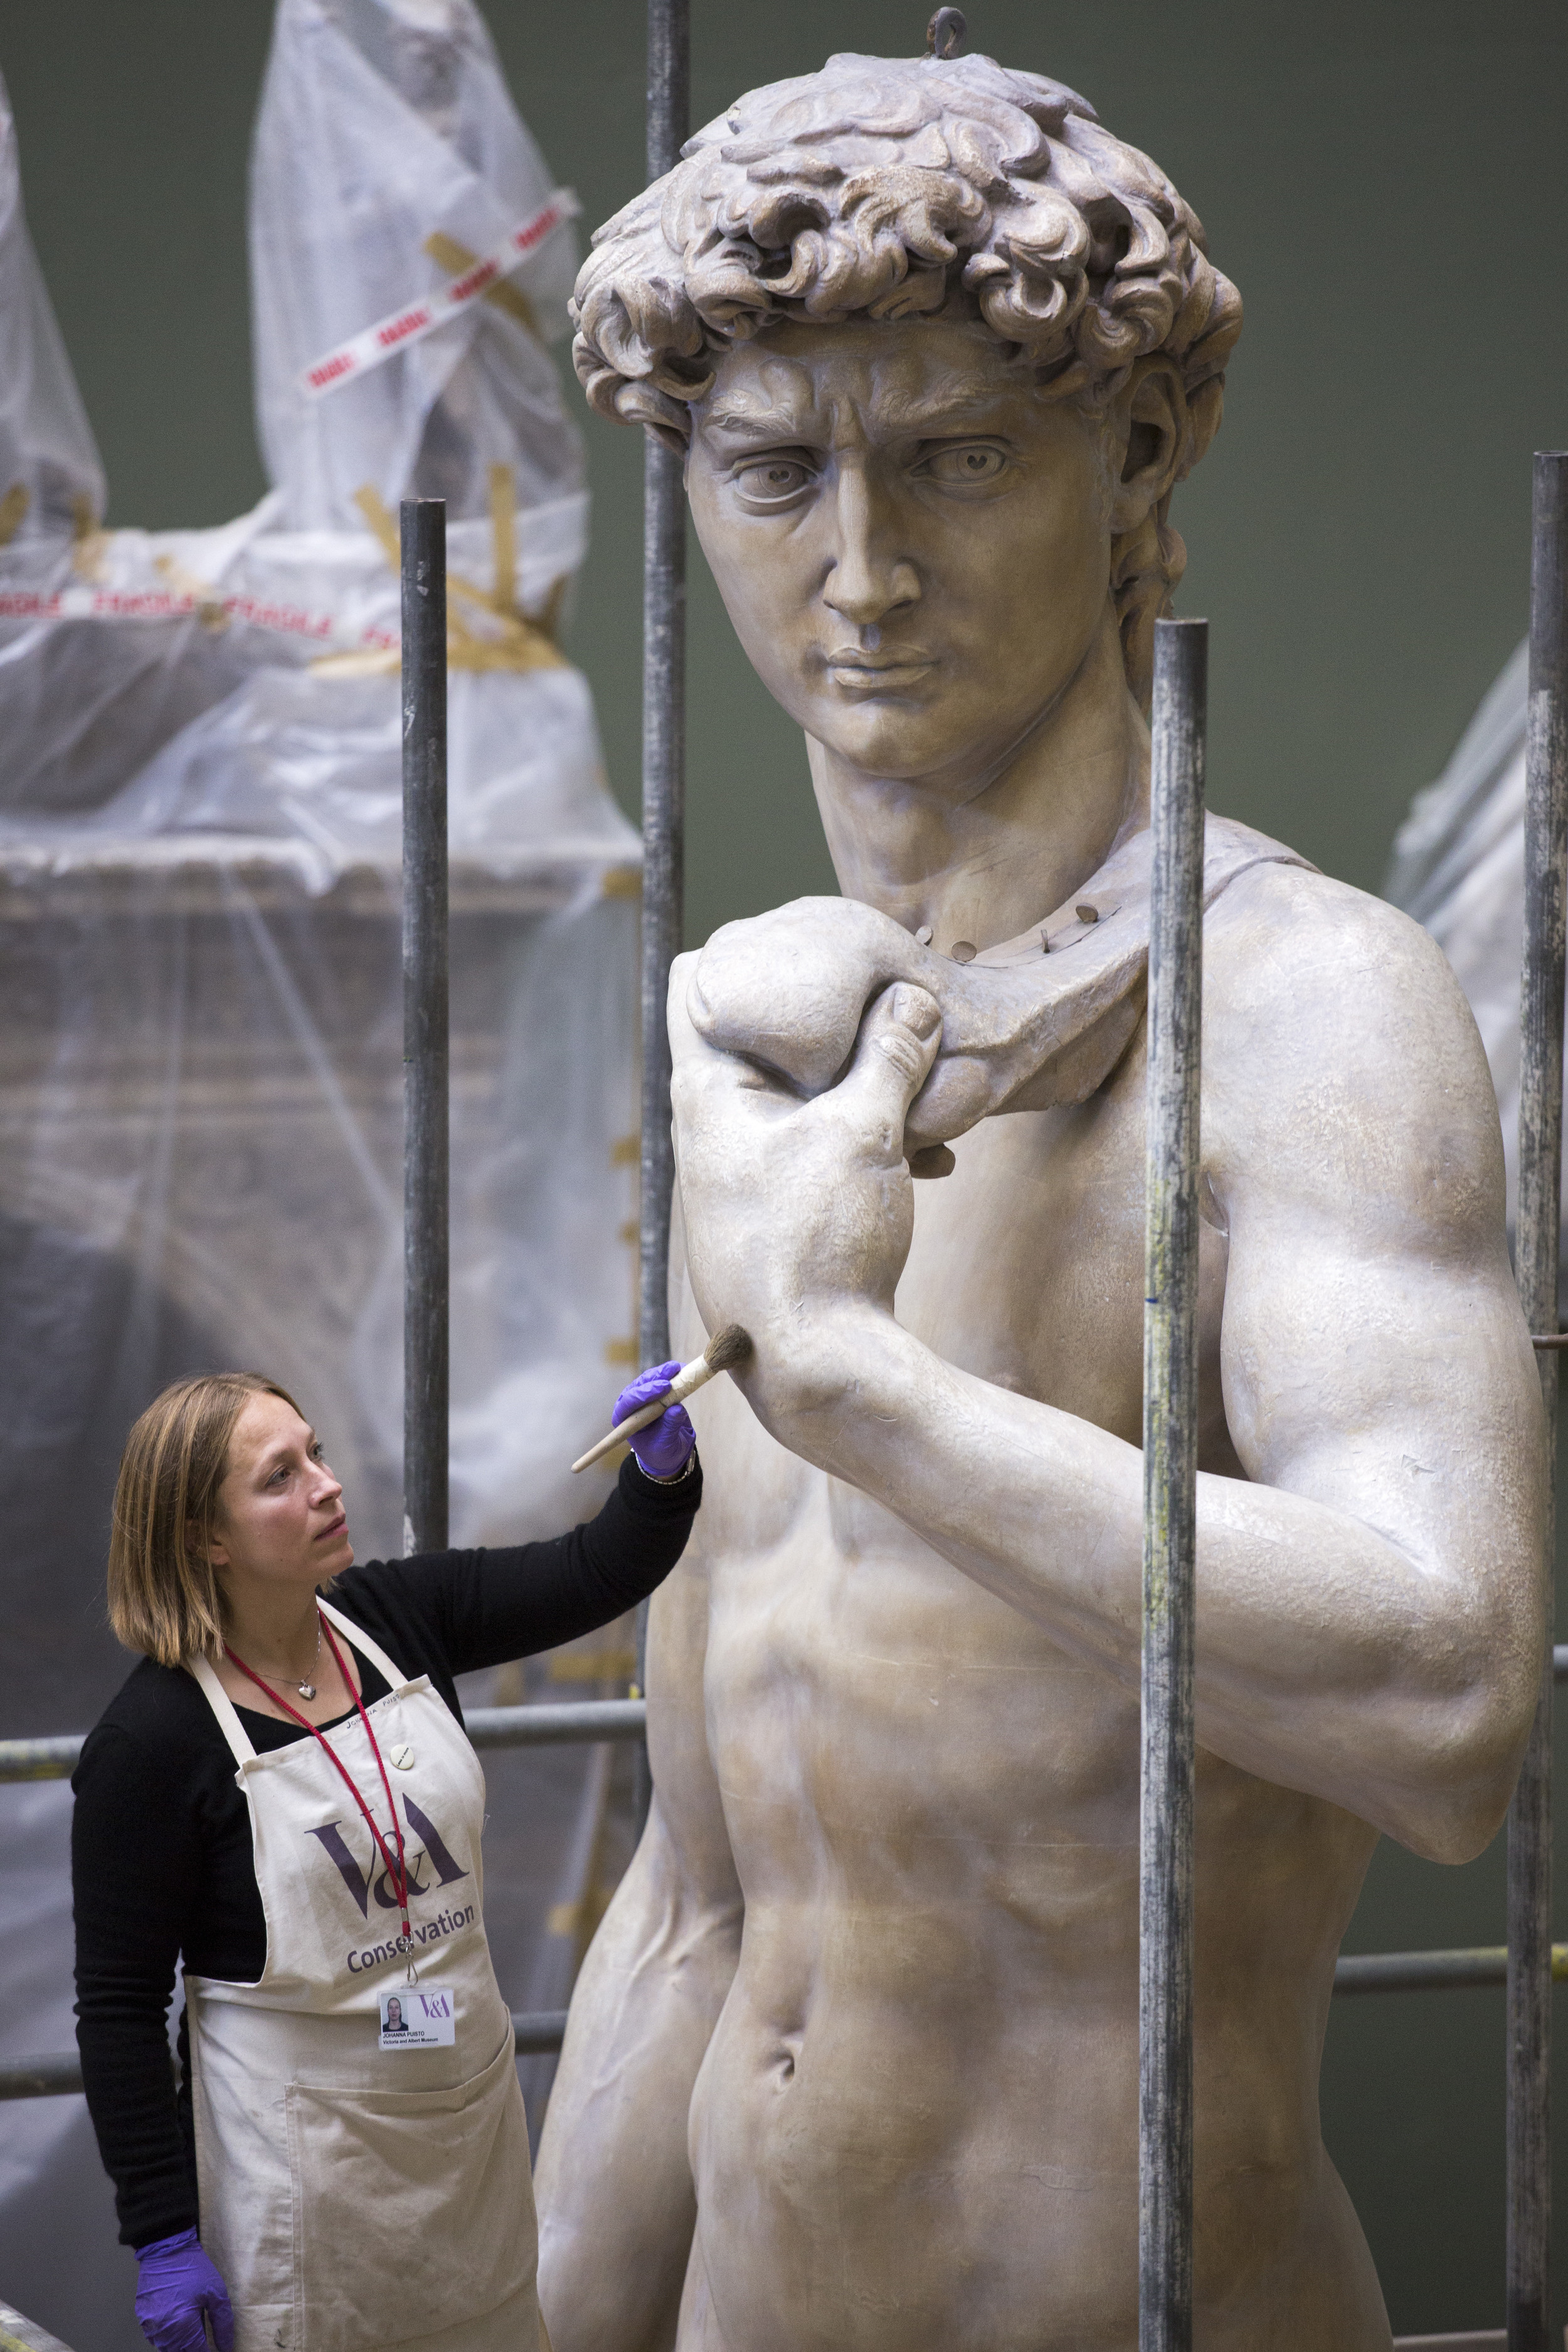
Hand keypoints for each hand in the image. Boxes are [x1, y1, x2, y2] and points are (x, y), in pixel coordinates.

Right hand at [134, 2229, 233, 2351]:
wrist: (165, 2249)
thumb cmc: (192, 2267)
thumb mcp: (216, 2292)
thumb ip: (223, 2323)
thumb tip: (225, 2346)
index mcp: (183, 2325)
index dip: (207, 2351)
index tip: (214, 2347)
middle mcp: (164, 2330)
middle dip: (193, 2347)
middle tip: (202, 2336)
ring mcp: (150, 2325)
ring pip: (166, 2347)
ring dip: (179, 2343)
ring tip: (190, 2327)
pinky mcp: (142, 2317)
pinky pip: (154, 2336)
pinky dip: (165, 2334)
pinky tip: (175, 2321)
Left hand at [613, 1362, 695, 1478]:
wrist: (670, 1450)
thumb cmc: (662, 1452)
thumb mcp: (666, 1444)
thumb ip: (669, 1428)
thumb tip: (676, 1409)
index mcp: (625, 1421)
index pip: (629, 1402)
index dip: (645, 1392)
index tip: (664, 1387)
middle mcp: (630, 1406)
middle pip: (639, 1385)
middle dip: (656, 1377)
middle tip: (673, 1372)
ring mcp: (642, 1396)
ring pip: (649, 1378)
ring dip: (663, 1372)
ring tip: (679, 1368)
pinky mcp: (655, 1391)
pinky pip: (661, 1378)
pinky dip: (671, 1373)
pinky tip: (682, 1369)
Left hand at [670, 969, 942, 1424]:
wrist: (817, 1370)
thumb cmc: (819, 1244)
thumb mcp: (865, 1132)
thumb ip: (889, 1056)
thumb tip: (911, 996)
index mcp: (707, 1095)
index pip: (692, 985)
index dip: (743, 950)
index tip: (808, 941)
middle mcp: (711, 1131)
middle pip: (761, 1039)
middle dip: (829, 1019)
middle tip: (891, 995)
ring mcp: (744, 1176)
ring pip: (803, 1098)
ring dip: (862, 1081)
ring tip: (925, 1072)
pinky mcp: (780, 1214)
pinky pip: (821, 1150)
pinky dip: (869, 1137)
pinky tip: (934, 1153)